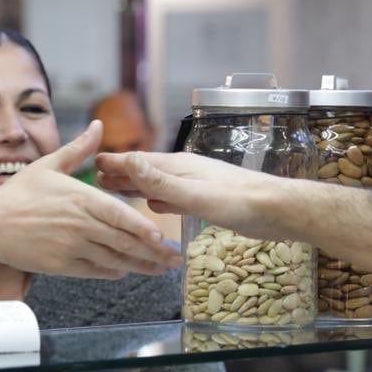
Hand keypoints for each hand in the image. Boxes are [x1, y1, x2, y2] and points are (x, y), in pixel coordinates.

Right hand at [0, 122, 180, 278]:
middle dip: (153, 253)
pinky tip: (125, 271)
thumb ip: (79, 148)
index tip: (162, 237)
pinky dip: (112, 271)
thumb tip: (99, 125)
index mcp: (80, 198)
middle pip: (123, 241)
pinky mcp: (62, 266)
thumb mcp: (49, 164)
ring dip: (139, 266)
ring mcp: (71, 247)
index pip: (119, 215)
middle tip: (175, 260)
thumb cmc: (19, 193)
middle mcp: (80, 225)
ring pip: (113, 259)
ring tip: (159, 270)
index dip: (142, 228)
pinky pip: (94, 271)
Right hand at [95, 151, 292, 243]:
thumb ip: (161, 181)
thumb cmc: (239, 202)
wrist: (277, 210)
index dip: (116, 163)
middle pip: (146, 172)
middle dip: (122, 174)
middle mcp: (185, 172)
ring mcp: (196, 185)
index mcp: (179, 167)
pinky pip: (174, 198)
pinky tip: (157, 206)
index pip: (139, 162)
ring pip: (159, 185)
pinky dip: (159, 200)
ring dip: (138, 187)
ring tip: (118, 189)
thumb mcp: (195, 194)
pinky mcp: (207, 200)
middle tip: (97, 176)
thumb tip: (129, 161)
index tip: (93, 162)